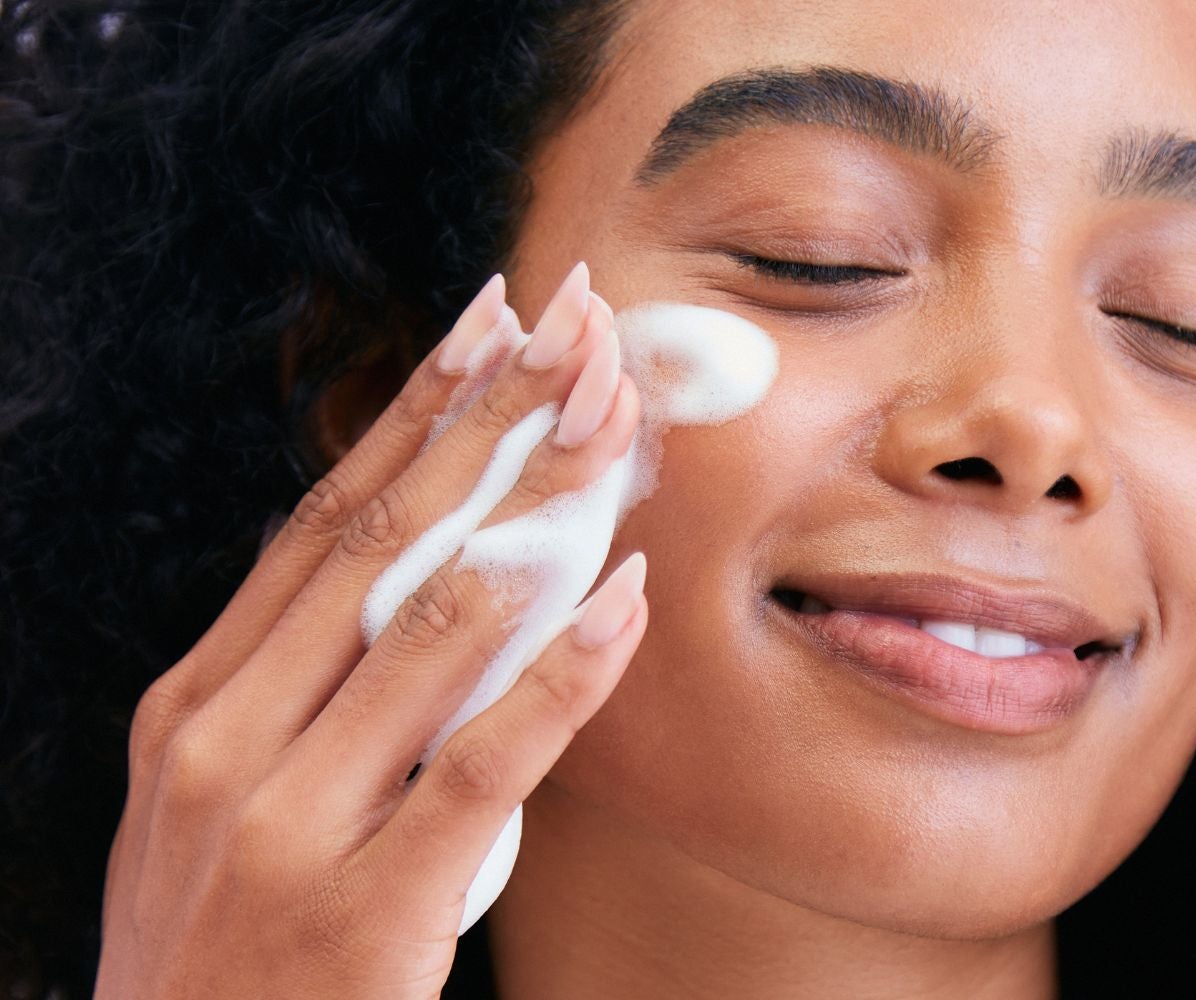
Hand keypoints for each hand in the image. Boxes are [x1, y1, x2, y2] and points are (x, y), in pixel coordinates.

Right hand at [95, 265, 645, 998]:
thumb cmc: (221, 943)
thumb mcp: (226, 800)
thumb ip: (300, 690)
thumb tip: (411, 571)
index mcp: (199, 702)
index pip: (322, 520)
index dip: (416, 413)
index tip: (488, 324)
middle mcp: (232, 739)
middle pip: (381, 540)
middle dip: (487, 419)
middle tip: (568, 327)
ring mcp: (291, 819)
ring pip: (433, 626)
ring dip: (536, 512)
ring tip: (611, 426)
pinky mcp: (368, 903)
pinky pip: (483, 763)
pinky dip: (559, 675)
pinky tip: (621, 602)